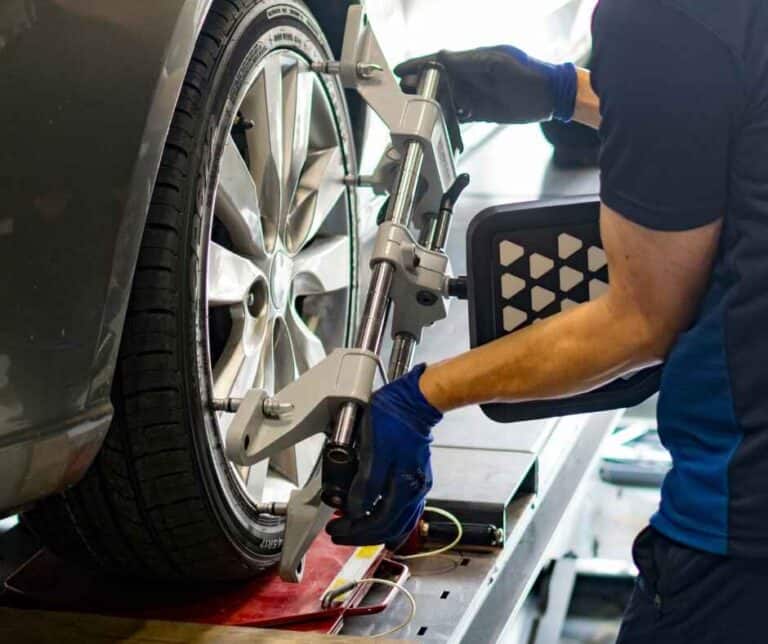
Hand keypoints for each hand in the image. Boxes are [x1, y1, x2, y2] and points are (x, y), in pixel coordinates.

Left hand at [326, 364, 441, 548]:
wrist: (414, 402)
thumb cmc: (393, 420)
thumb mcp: (372, 448)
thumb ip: (366, 482)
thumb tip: (356, 509)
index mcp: (404, 486)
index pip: (378, 522)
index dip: (354, 530)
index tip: (335, 528)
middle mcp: (414, 492)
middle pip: (388, 528)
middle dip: (360, 535)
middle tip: (338, 533)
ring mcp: (418, 487)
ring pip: (398, 524)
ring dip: (374, 531)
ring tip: (354, 530)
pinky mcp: (417, 480)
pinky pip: (406, 514)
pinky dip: (390, 523)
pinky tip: (380, 523)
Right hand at [394, 46, 576, 123]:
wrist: (549, 96)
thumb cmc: (528, 74)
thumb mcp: (498, 63)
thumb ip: (470, 61)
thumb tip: (443, 56)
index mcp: (472, 60)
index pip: (439, 60)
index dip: (419, 65)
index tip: (402, 71)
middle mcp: (470, 77)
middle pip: (437, 81)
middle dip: (420, 86)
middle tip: (405, 93)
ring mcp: (474, 95)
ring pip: (444, 99)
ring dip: (431, 104)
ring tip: (416, 109)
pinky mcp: (480, 112)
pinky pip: (457, 115)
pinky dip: (446, 119)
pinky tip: (437, 122)